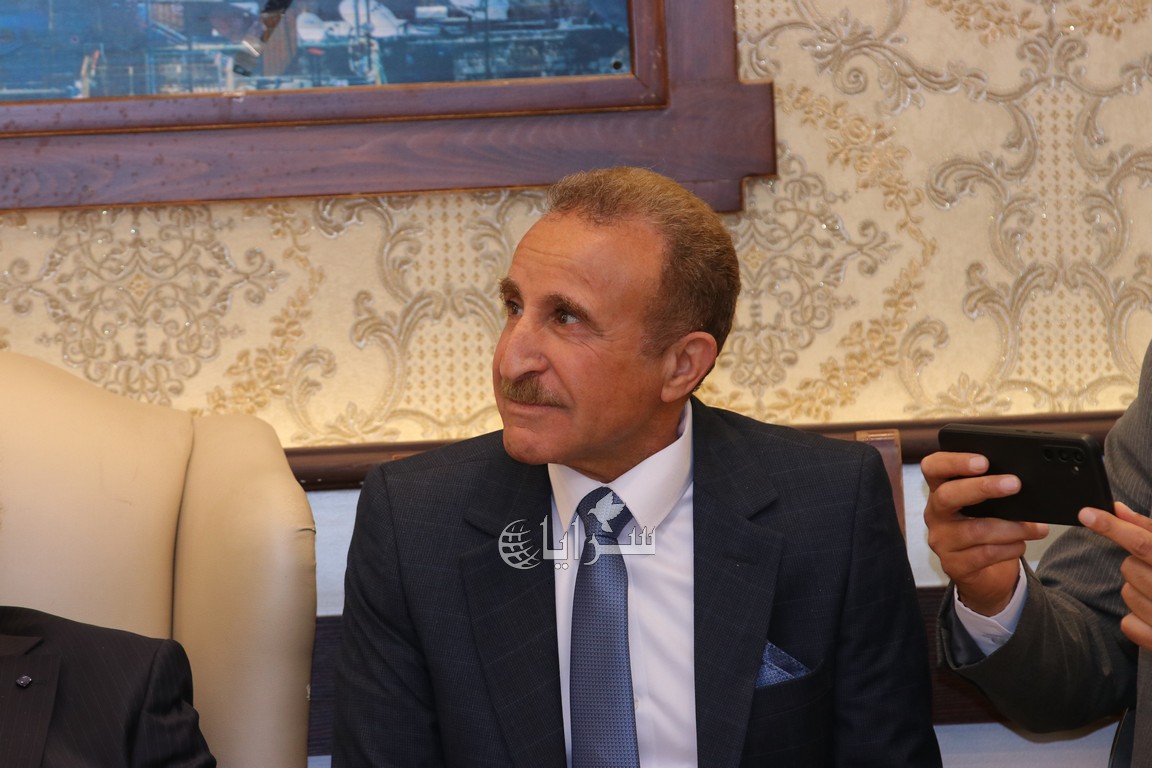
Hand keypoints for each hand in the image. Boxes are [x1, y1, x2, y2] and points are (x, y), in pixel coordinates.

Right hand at [922, 451, 1048, 615]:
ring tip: (1036, 527)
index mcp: (940, 490)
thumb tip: (1018, 482)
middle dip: (982, 488)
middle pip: (947, 496)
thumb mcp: (987, 505)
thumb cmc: (987, 528)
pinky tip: (1021, 544)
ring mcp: (941, 540)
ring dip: (1011, 527)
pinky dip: (1009, 548)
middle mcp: (935, 514)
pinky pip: (983, 554)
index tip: (983, 461)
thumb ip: (992, 490)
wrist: (984, 573)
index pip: (933, 467)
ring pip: (974, 530)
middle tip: (1014, 484)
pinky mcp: (953, 565)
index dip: (954, 461)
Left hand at [1080, 503, 1151, 650]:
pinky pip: (1128, 624)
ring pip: (1126, 594)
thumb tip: (1118, 509)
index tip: (1086, 514)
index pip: (1143, 543)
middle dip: (1137, 566)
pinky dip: (1137, 620)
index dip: (1112, 527)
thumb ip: (1150, 530)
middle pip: (1129, 567)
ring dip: (1138, 591)